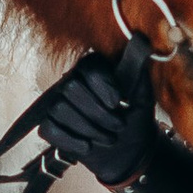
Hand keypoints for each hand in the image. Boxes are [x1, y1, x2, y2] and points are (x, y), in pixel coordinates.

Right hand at [38, 44, 162, 188]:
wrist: (128, 152)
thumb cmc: (135, 118)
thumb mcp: (143, 94)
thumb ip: (138, 68)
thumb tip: (141, 39)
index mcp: (93, 69)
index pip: (88, 68)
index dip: (102, 86)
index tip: (118, 102)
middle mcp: (71, 82)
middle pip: (71, 88)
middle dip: (98, 113)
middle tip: (119, 126)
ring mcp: (57, 104)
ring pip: (60, 109)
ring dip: (89, 129)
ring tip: (109, 138)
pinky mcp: (50, 126)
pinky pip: (49, 129)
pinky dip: (71, 141)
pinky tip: (88, 147)